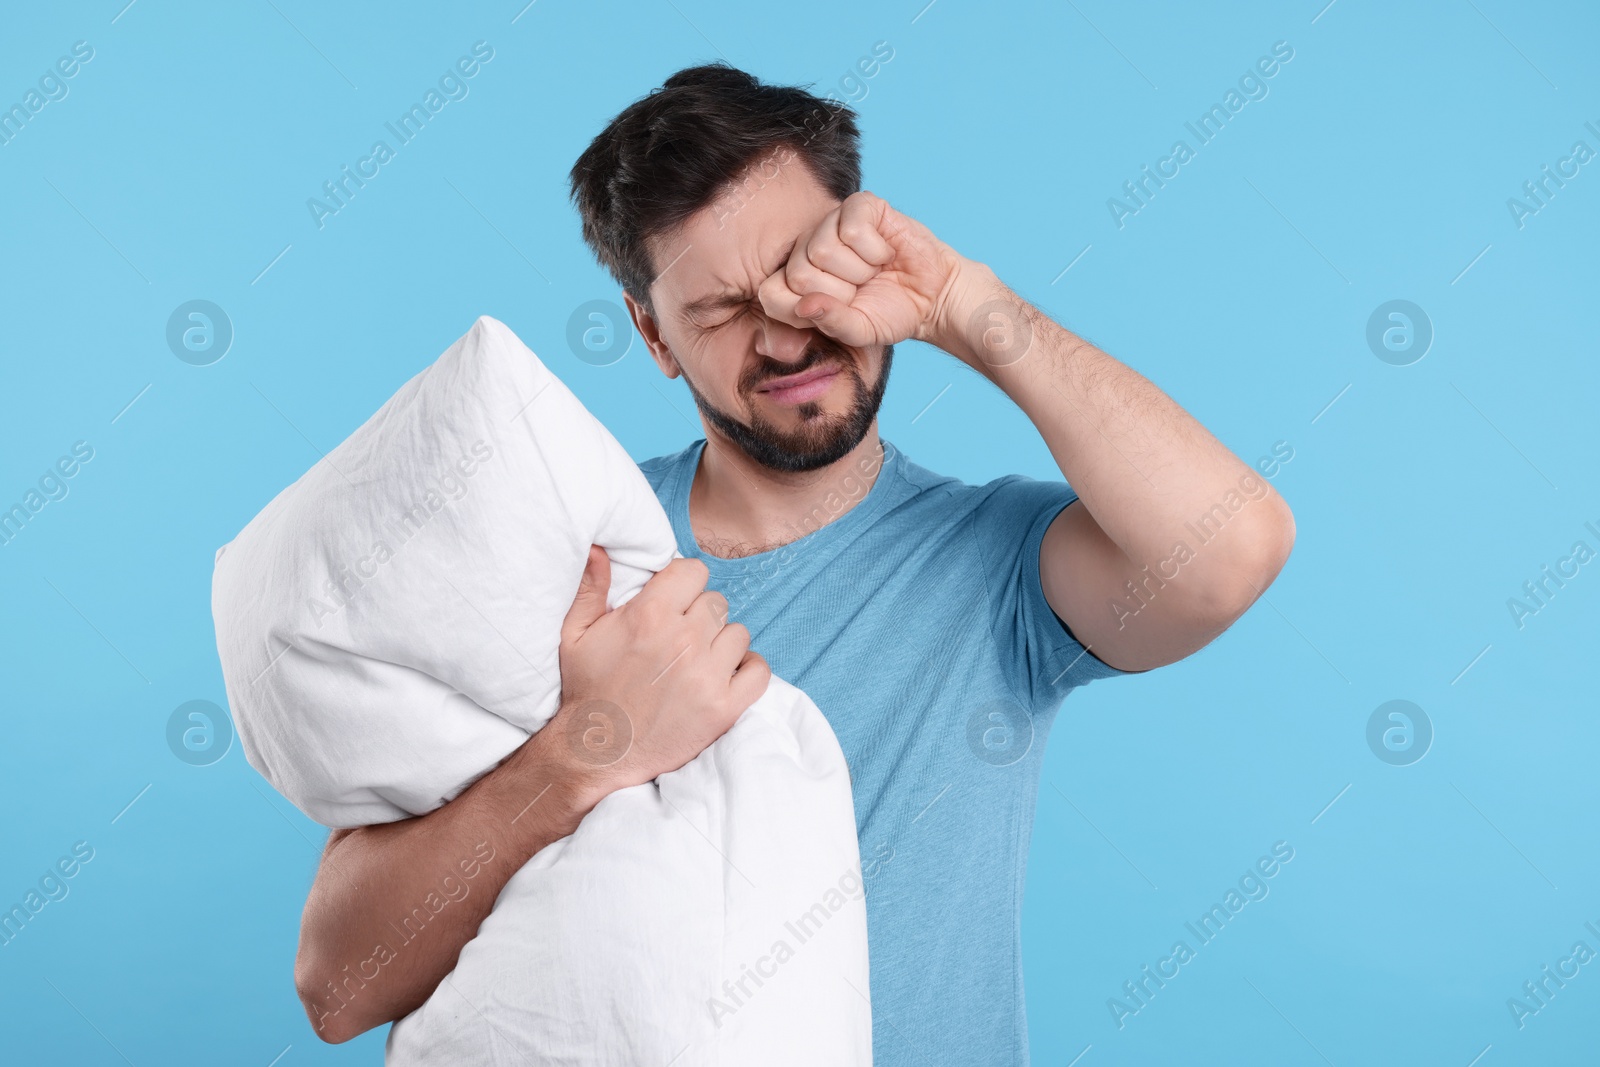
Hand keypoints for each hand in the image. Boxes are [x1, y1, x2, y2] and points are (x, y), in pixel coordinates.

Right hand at [550, 547, 770, 795]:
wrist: (596, 753)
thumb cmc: (586, 690)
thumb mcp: (574, 635)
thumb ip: (590, 587)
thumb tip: (600, 548)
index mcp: (649, 614)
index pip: (694, 572)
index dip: (684, 586)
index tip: (674, 603)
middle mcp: (683, 640)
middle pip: (716, 603)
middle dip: (699, 616)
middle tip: (680, 640)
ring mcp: (707, 675)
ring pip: (738, 634)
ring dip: (722, 644)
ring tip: (698, 662)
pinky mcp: (724, 708)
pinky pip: (760, 671)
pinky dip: (748, 671)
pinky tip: (727, 675)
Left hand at [758, 190, 977, 351]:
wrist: (931, 296)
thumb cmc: (890, 312)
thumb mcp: (858, 331)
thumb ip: (831, 323)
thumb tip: (805, 305)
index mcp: (796, 282)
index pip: (770, 294)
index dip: (804, 310)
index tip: (834, 312)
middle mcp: (807, 249)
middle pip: (798, 273)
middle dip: (838, 292)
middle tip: (860, 290)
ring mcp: (830, 223)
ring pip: (822, 249)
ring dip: (859, 270)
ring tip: (872, 271)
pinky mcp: (858, 206)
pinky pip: (852, 229)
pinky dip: (874, 250)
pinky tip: (884, 252)